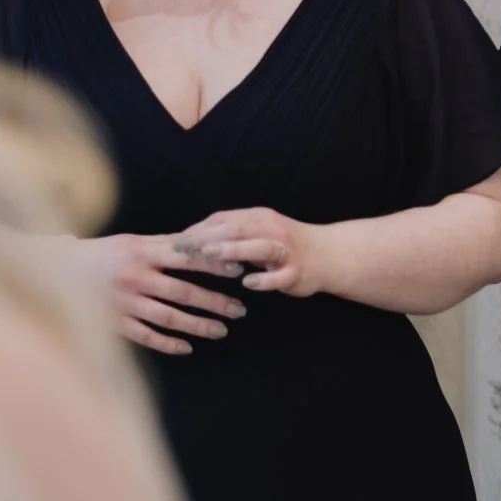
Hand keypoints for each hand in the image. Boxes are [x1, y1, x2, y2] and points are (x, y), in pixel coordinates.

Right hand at [67, 232, 249, 355]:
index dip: (214, 265)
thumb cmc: (99, 254)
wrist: (52, 271)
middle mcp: (135, 277)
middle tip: (240, 310)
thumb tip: (199, 242)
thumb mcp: (130, 242)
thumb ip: (162, 245)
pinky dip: (168, 343)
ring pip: (169, 317)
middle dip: (215, 302)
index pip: (187, 258)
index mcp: (142, 252)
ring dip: (198, 325)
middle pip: (184, 292)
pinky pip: (146, 336)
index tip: (239, 271)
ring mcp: (124, 302)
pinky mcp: (112, 322)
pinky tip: (187, 348)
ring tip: (221, 330)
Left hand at [173, 207, 327, 296]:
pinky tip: (249, 283)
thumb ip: (227, 234)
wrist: (327, 255)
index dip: (199, 229)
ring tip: (211, 255)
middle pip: (239, 228)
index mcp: (259, 217)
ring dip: (234, 249)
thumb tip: (188, 238)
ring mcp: (287, 250)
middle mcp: (273, 229)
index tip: (173, 241)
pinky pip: (281, 275)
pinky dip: (265, 279)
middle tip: (183, 247)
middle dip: (210, 236)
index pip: (224, 220)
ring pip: (260, 246)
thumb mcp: (255, 232)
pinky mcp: (297, 271)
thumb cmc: (283, 244)